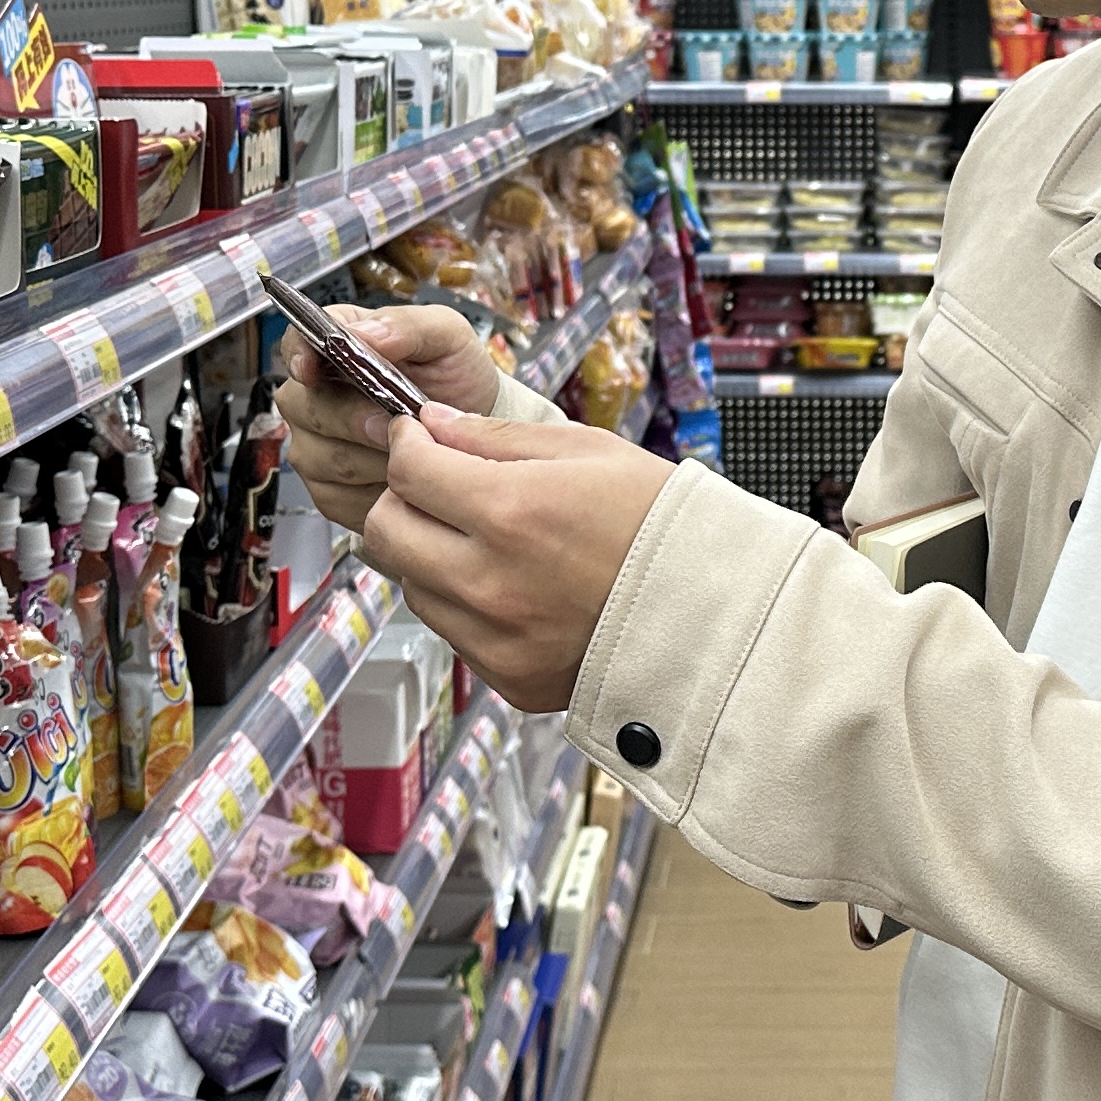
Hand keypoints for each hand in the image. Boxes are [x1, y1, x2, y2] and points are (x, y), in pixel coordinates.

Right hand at [274, 302, 503, 527]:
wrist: (475, 429)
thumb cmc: (455, 376)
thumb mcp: (447, 336)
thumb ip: (408, 326)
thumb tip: (364, 334)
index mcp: (336, 346)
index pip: (296, 343)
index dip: (299, 355)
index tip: (312, 370)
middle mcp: (313, 395)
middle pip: (304, 407)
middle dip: (354, 418)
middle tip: (396, 423)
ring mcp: (315, 444)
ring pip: (320, 456)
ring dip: (370, 457)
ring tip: (410, 450)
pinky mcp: (328, 491)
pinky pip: (335, 495)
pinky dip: (372, 490)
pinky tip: (402, 480)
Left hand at [360, 405, 677, 711]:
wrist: (714, 614)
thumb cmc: (661, 525)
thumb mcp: (587, 452)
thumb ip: (495, 436)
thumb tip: (432, 423)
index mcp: (510, 512)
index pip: (408, 470)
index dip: (405, 443)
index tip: (417, 437)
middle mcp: (490, 582)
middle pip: (386, 531)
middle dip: (400, 498)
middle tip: (433, 485)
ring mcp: (495, 638)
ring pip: (411, 583)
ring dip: (429, 552)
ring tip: (484, 538)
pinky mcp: (507, 677)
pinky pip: (451, 630)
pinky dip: (463, 601)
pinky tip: (511, 583)